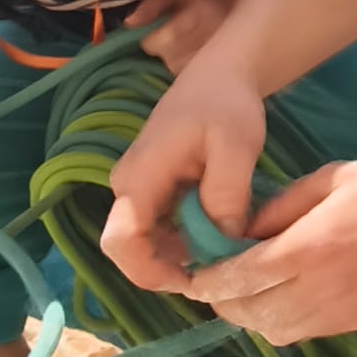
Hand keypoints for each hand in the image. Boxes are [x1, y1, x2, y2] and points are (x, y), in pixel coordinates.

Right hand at [103, 52, 267, 293]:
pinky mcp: (153, 190)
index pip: (120, 242)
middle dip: (170, 269)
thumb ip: (226, 195)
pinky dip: (187, 239)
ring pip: (147, 242)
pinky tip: (220, 232)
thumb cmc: (226, 104)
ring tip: (226, 250)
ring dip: (181, 255)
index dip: (149, 273)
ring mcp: (138, 189)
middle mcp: (128, 187)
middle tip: (219, 271)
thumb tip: (223, 242)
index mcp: (139, 177)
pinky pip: (160, 228)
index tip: (193, 283)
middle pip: (131, 249)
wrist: (222, 74)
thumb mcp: (236, 146)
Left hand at [127, 0, 233, 74]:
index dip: (153, 37)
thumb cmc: (196, 1)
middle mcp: (200, 43)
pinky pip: (185, 75)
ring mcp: (208, 60)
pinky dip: (184, 66)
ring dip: (174, 57)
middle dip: (165, 47)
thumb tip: (130, 23)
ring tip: (187, 43)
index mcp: (189, 22)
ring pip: (173, 66)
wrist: (232, 10)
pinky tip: (193, 54)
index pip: (154, 43)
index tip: (163, 28)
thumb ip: (150, 5)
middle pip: (165, 56)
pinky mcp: (212, 72)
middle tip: (177, 35)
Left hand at [184, 156, 356, 343]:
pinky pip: (307, 333)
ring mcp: (344, 313)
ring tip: (249, 292)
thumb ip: (282, 207)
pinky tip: (287, 296)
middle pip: (251, 314)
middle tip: (216, 283)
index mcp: (311, 247)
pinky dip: (285, 321)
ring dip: (253, 316)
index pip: (240, 278)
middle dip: (224, 302)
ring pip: (276, 332)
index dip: (209, 281)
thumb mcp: (331, 178)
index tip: (193, 274)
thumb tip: (244, 232)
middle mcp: (322, 289)